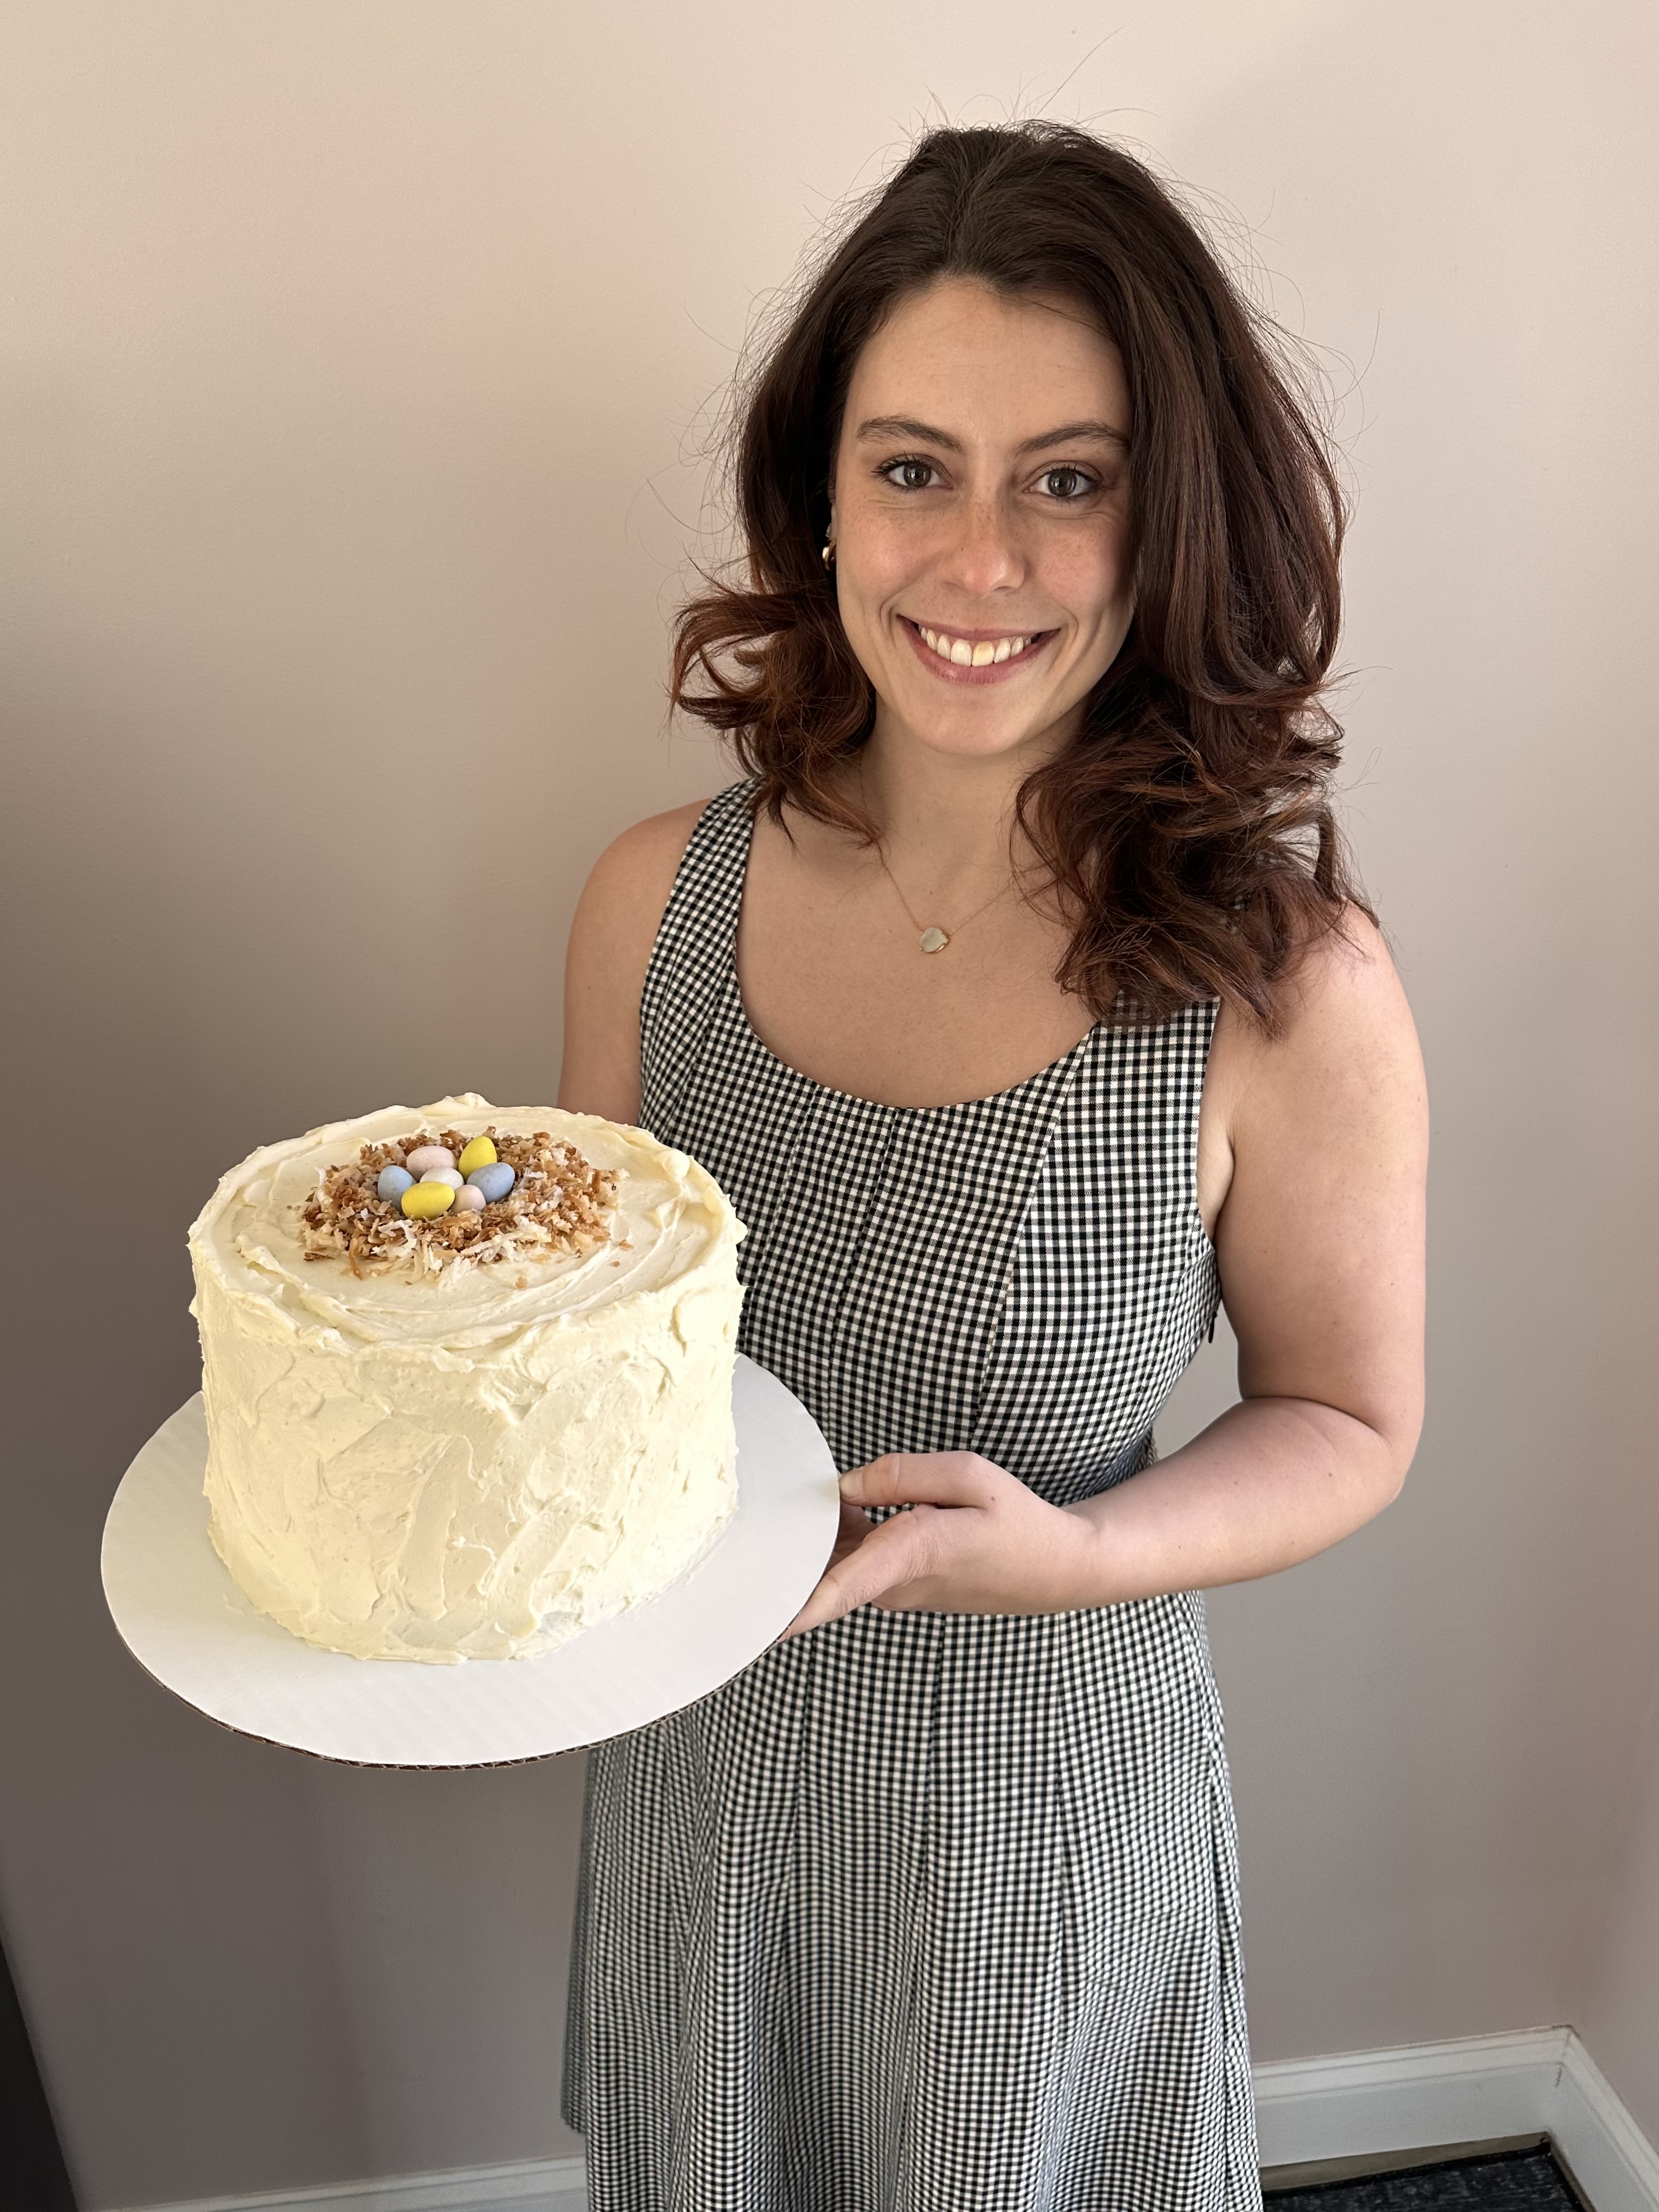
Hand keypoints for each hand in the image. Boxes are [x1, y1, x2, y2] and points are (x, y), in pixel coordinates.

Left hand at [779, 1451, 1102, 1638]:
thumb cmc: (1018, 1521)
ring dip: (809, 1542)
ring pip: (835, 1566)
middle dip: (779, 1556)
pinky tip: (835, 1504)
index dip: (789, 1606)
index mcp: (911, 1555)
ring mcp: (894, 1589)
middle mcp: (894, 1584)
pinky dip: (835, 1537)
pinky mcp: (898, 1585)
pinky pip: (852, 1562)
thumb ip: (902, 1474)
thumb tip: (844, 1484)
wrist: (1055, 1568)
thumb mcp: (970, 1475)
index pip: (838, 1588)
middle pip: (819, 1574)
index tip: (750, 1626)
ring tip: (777, 1509)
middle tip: (738, 1528)